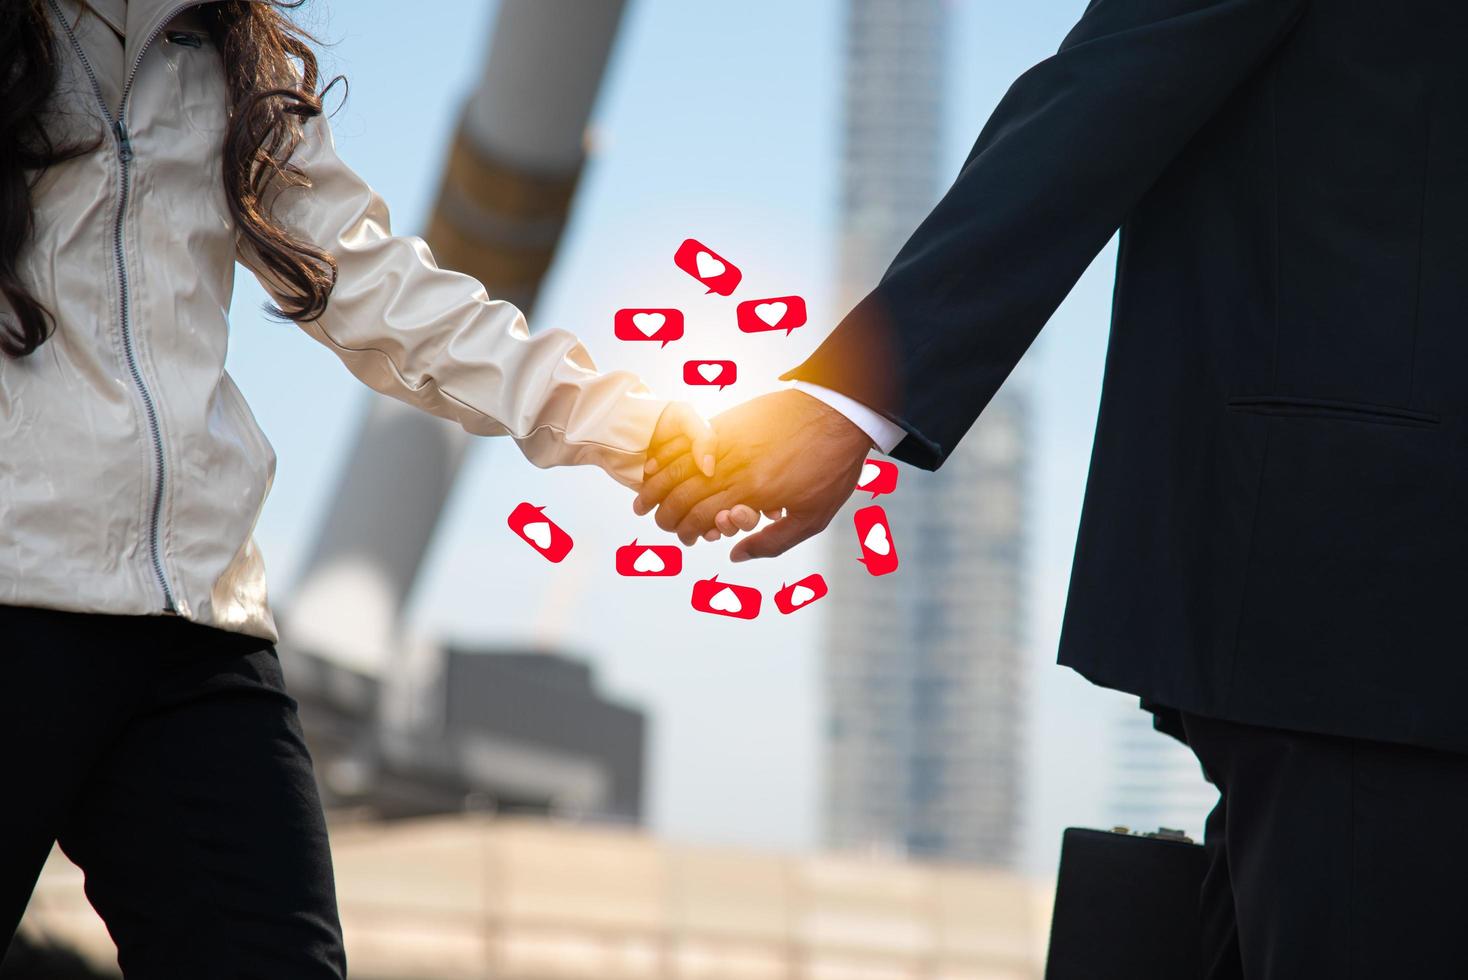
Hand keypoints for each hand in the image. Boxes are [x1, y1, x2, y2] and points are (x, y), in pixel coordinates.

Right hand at [634, 389, 874, 559]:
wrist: (842, 412)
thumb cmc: (832, 469)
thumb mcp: (812, 517)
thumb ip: (772, 542)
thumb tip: (734, 555)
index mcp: (751, 494)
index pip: (702, 518)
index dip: (687, 532)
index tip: (685, 540)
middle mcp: (733, 468)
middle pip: (684, 494)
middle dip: (665, 513)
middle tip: (658, 523)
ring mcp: (729, 441)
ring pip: (680, 466)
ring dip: (657, 485)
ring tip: (643, 499)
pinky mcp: (730, 421)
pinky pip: (689, 440)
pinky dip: (668, 454)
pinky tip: (657, 463)